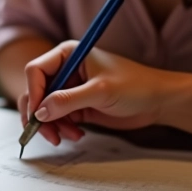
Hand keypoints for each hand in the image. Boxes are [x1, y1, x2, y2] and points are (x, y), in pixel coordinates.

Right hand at [18, 42, 166, 145]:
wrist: (157, 102)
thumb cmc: (135, 86)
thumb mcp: (100, 91)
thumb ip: (68, 100)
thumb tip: (40, 111)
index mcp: (68, 54)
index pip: (36, 71)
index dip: (34, 92)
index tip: (37, 114)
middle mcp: (65, 69)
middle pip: (36, 91)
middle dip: (39, 114)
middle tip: (47, 134)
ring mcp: (70, 88)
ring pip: (44, 108)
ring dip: (52, 125)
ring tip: (71, 136)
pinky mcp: (76, 105)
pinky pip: (57, 118)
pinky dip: (62, 129)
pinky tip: (77, 134)